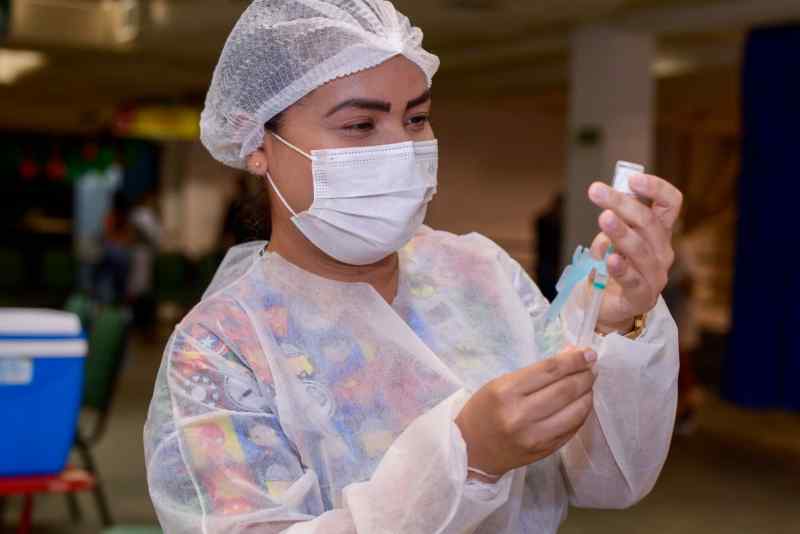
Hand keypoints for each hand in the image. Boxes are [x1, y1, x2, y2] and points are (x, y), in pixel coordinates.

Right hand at [455, 347, 596, 476]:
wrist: (471, 451)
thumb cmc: (483, 410)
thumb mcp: (500, 384)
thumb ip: (536, 372)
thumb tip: (571, 355)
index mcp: (505, 391)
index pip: (549, 370)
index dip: (573, 360)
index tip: (588, 353)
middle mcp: (520, 415)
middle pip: (565, 390)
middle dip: (584, 375)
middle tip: (592, 367)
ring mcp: (534, 436)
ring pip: (575, 411)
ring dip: (587, 394)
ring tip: (588, 384)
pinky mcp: (544, 450)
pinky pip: (572, 429)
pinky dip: (581, 413)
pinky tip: (581, 403)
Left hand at [587, 174, 683, 332]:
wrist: (607, 304)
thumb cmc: (612, 264)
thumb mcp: (612, 236)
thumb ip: (614, 219)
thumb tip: (607, 199)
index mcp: (658, 232)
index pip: (669, 204)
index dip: (655, 188)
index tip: (631, 178)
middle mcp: (662, 251)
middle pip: (649, 222)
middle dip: (622, 203)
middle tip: (596, 191)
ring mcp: (654, 275)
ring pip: (641, 249)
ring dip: (621, 232)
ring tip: (604, 218)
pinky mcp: (641, 296)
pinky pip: (633, 281)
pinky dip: (622, 268)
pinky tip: (610, 259)